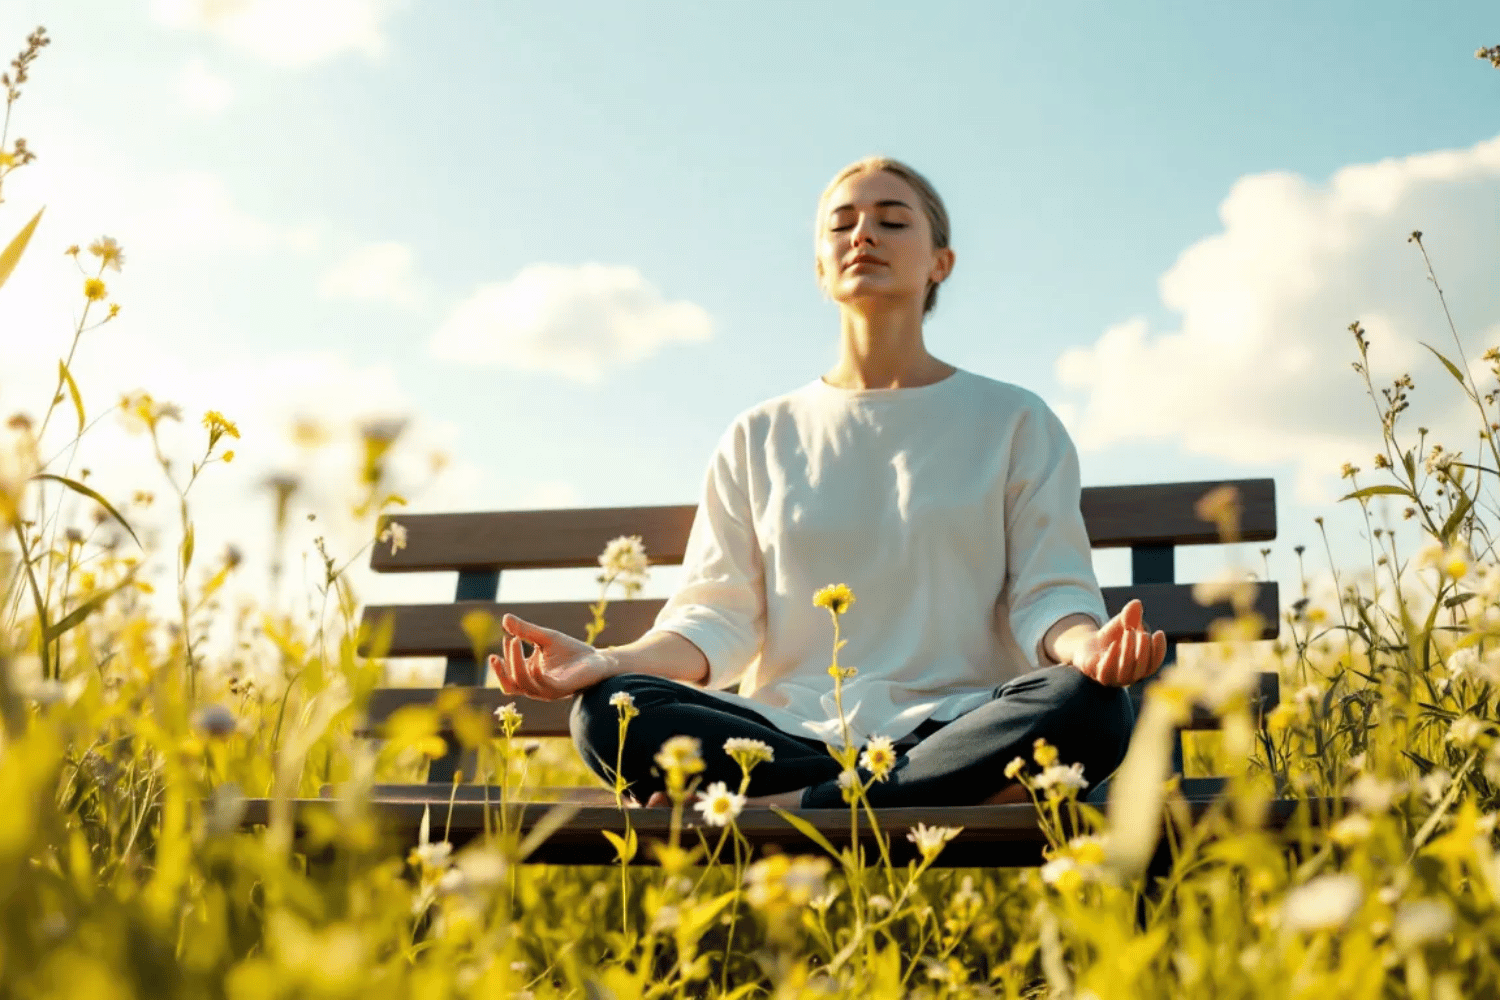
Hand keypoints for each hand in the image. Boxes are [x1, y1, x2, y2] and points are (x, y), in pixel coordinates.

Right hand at [487, 614, 618, 700]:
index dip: (502, 660)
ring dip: (516, 664)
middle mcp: (535, 687)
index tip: (507, 637)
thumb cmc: (571, 651)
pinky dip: (535, 673)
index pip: (508, 676)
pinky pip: (544, 685)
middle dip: (503, 667)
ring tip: (516, 640)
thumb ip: (525, 630)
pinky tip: (534, 658)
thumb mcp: (545, 638)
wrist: (597, 659)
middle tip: (508, 640)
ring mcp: (547, 690)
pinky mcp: (562, 689)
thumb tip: (504, 618)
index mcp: (530, 678)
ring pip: (523, 685)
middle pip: (510, 685)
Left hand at [1067, 599, 1166, 686]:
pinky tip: (1114, 644)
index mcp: (1140, 667)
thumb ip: (1130, 616)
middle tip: (1142, 633)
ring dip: (1129, 652)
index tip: (1159, 632)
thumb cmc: (1112, 637)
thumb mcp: (1121, 623)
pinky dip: (1112, 658)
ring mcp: (1114, 679)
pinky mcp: (1098, 676)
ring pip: (1126, 672)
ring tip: (1128, 633)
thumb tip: (1136, 603)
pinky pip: (1106, 672)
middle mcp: (1130, 676)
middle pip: (1142, 668)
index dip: (1159, 650)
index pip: (1154, 664)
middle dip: (1144, 650)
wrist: (1087, 646)